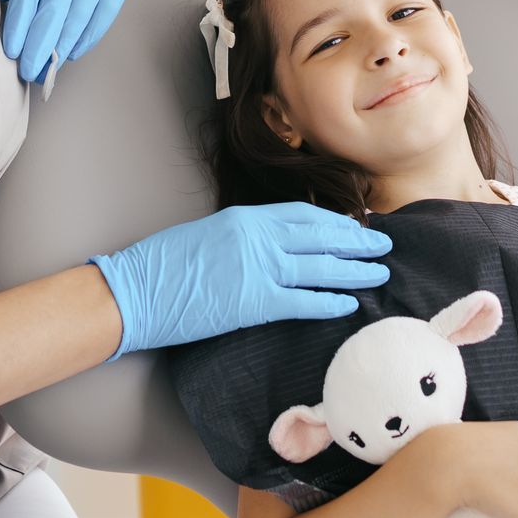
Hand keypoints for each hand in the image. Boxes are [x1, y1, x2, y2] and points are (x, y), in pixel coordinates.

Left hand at [0, 0, 141, 84]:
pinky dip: (89, 35)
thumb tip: (1, 1)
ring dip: (64, 45)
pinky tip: (73, 52)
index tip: (10, 49)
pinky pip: (106, 10)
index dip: (20, 21)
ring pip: (82, 11)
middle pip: (57, 3)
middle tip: (28, 70)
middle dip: (41, 42)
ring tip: (48, 68)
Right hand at [89, 203, 390, 359]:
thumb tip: (270, 247)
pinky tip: (349, 304)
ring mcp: (256, 268)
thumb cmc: (162, 266)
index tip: (356, 226)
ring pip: (319, 266)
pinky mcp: (252, 302)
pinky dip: (328, 302)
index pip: (301, 214)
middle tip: (384, 245)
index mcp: (244, 217)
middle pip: (319, 236)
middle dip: (355, 241)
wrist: (133, 291)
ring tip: (379, 273)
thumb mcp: (207, 235)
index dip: (333, 221)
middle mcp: (256, 236)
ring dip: (353, 270)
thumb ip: (242, 237)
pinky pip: (301, 301)